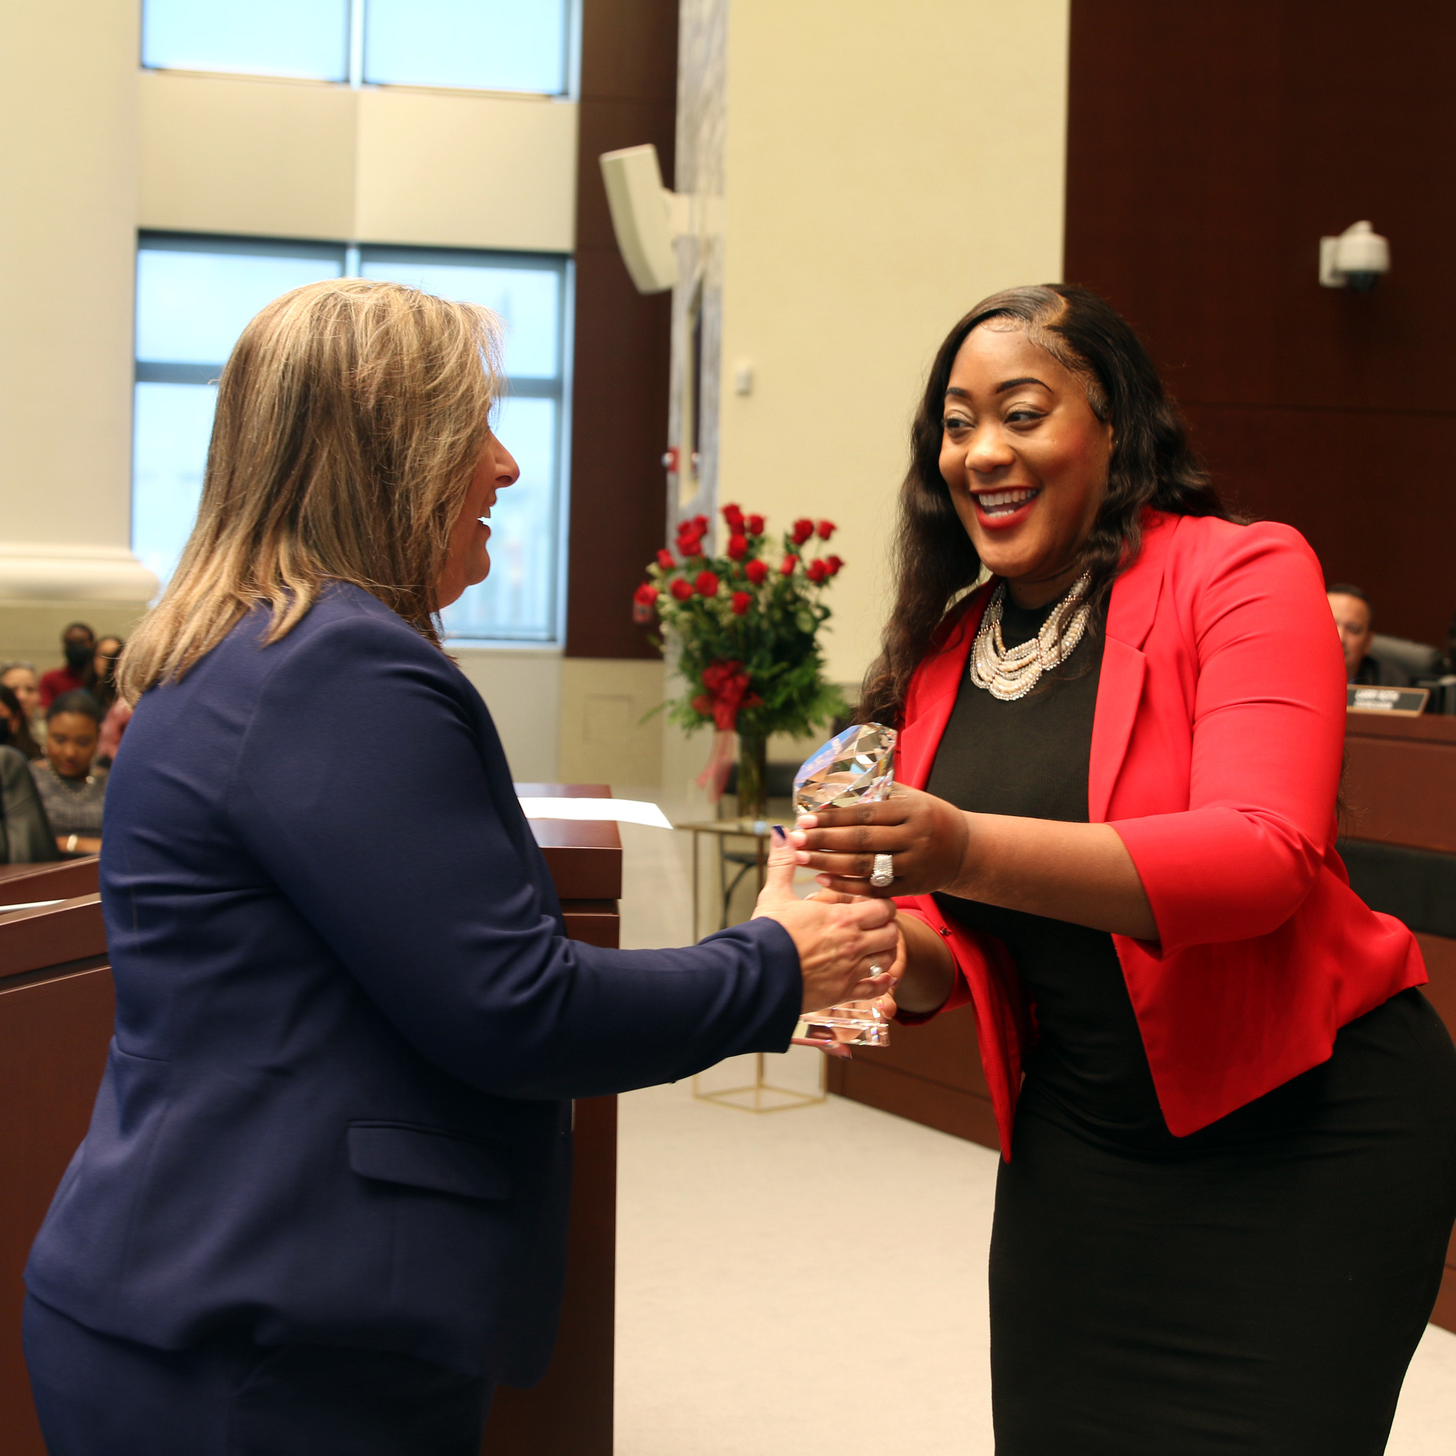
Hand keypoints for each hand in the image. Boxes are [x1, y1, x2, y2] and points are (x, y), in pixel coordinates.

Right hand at [752, 830, 898, 1012]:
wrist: (756, 974)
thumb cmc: (766, 934)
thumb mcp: (775, 894)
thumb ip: (783, 862)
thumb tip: (781, 833)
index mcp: (842, 917)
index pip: (883, 907)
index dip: (881, 905)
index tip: (871, 905)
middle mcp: (853, 943)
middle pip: (891, 932)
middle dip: (886, 927)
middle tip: (875, 925)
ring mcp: (850, 970)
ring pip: (887, 959)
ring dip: (884, 952)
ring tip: (874, 947)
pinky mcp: (843, 992)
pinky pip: (876, 988)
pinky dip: (882, 983)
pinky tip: (881, 978)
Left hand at [789, 784, 969, 896]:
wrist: (964, 849)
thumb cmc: (926, 817)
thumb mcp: (909, 798)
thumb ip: (876, 792)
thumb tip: (833, 784)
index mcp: (911, 810)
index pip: (865, 814)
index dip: (833, 818)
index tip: (804, 819)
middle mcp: (914, 837)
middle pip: (861, 841)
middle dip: (824, 841)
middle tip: (794, 840)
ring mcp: (914, 864)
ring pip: (865, 866)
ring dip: (829, 863)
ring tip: (800, 858)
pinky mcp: (913, 887)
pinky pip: (875, 888)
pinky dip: (847, 886)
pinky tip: (822, 879)